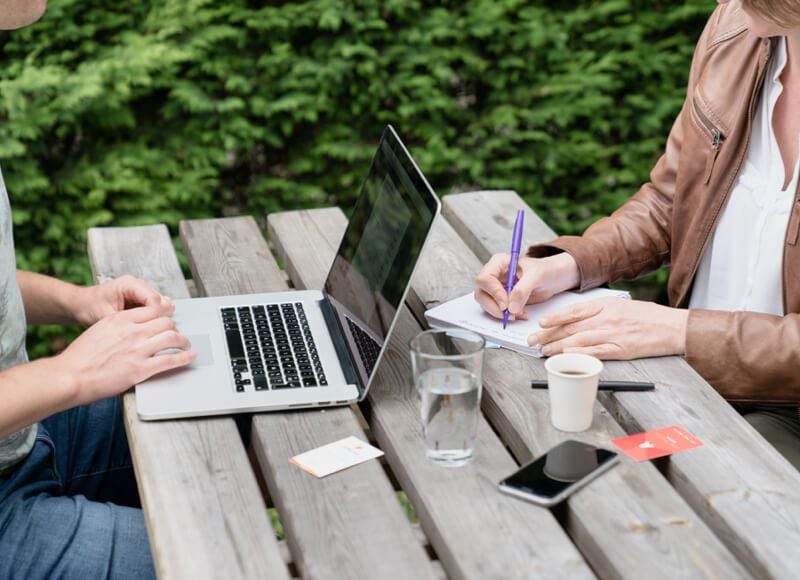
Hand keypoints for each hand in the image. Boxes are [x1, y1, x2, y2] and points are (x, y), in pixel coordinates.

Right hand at [52, 301, 195, 404]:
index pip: (153, 310)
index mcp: (120, 319)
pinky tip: (190, 358)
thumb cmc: (80, 357)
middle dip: (175, 329)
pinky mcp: (142, 369)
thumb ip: (118, 326)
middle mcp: (132, 331)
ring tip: (186, 345)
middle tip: (177, 335)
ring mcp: (138, 350)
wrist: (70, 376)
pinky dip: (184, 358)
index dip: (165, 315)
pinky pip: (171, 360)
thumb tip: (131, 328)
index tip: (169, 319)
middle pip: (166, 323)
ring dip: (184, 342)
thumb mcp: (99, 330)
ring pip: (173, 338)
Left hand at [73, 275, 171, 326]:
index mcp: (130, 284)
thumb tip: (143, 328)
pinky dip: (152, 320)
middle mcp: (139, 286)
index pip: (154, 299)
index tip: (150, 329)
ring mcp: (142, 293)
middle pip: (162, 302)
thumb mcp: (106, 316)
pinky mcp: (143, 301)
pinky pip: (156, 311)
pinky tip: (144, 328)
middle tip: (148, 332)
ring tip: (145, 331)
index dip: (155, 316)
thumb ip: (126, 320)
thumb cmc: (89, 307)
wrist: (81, 305)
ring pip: (162, 307)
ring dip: (156, 320)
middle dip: (158, 318)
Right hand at [474, 252, 579, 319]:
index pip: (485, 278)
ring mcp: (496, 288)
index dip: (493, 292)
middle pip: (481, 293)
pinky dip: (507, 316)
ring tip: (520, 313)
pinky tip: (521, 314)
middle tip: (510, 314)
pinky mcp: (502, 300)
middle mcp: (494, 275)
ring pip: (486, 304)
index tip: (505, 304)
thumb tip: (511, 307)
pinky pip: (496, 310)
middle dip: (495, 306)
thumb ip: (523, 289)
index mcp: (499, 263)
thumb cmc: (547, 270)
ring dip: (501, 313)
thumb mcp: (537, 276)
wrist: (555, 278)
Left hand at [529, 297, 687, 358]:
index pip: (573, 311)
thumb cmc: (648, 316)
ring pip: (578, 340)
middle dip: (548, 334)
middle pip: (571, 327)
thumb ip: (599, 311)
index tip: (540, 323)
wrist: (673, 327)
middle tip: (532, 340)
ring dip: (558, 347)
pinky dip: (579, 354)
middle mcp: (607, 318)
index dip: (555, 317)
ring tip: (543, 351)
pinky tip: (566, 357)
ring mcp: (613, 334)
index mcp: (606, 305)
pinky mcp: (620, 350)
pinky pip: (595, 352)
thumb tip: (575, 319)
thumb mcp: (621, 305)